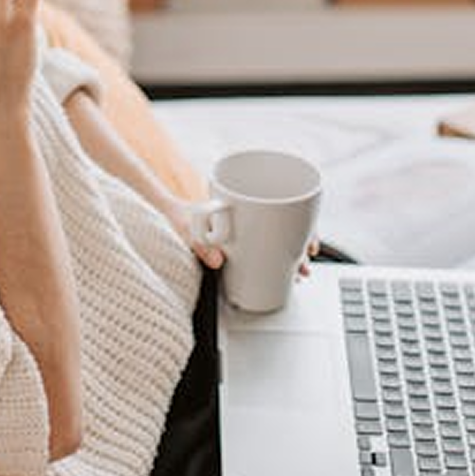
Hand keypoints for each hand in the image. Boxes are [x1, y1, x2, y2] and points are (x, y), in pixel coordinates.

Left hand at [162, 197, 319, 275]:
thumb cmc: (177, 214)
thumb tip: (218, 261)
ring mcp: (245, 225)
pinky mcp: (238, 238)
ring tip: (297, 270)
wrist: (163, 210)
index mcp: (243, 205)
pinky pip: (263, 245)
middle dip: (301, 247)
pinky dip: (276, 256)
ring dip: (291, 252)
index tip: (310, 246)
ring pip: (279, 236)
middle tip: (304, 266)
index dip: (303, 228)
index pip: (284, 210)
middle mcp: (248, 213)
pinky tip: (282, 268)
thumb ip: (199, 244)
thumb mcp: (186, 227)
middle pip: (287, 225)